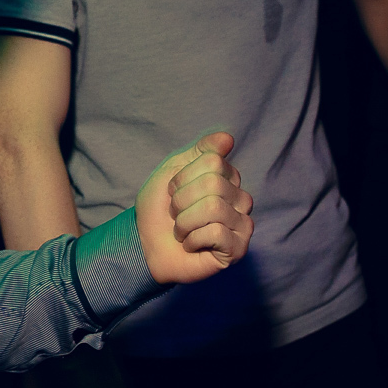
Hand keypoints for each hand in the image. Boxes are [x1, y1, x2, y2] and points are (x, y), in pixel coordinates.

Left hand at [135, 131, 252, 283]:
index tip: (173, 192)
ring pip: (214, 208)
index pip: (213, 161)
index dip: (182, 178)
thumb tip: (228, 139)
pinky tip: (191, 246)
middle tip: (176, 215)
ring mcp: (242, 224)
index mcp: (228, 178)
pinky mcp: (238, 248)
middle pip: (213, 184)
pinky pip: (217, 233)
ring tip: (182, 231)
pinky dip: (193, 240)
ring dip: (184, 222)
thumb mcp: (173, 171)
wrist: (145, 246)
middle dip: (181, 201)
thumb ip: (200, 152)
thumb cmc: (159, 210)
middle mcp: (241, 199)